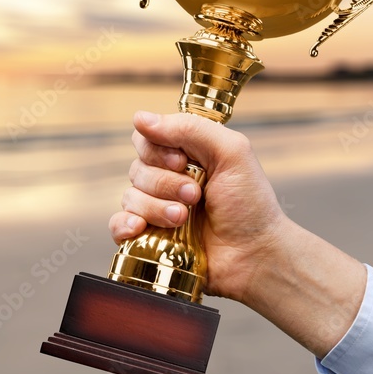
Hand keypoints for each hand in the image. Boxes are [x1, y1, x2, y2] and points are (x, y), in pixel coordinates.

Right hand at [108, 110, 288, 302]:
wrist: (255, 255)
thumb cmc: (250, 205)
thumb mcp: (231, 153)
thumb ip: (189, 128)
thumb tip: (141, 118)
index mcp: (186, 155)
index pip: (147, 139)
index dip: (157, 150)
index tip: (181, 161)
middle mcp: (168, 180)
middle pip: (137, 168)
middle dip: (165, 183)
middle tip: (195, 195)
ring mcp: (156, 209)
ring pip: (130, 197)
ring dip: (156, 207)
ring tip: (183, 219)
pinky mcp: (148, 237)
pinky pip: (117, 224)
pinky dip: (124, 224)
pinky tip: (140, 227)